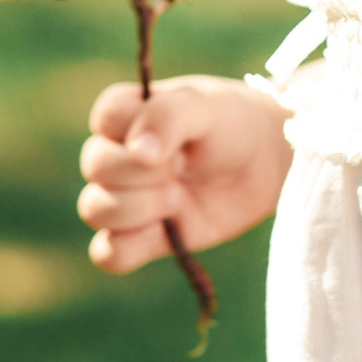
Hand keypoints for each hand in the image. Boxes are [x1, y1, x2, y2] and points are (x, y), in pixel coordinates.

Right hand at [77, 75, 293, 271]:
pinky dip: (126, 249)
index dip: (136, 133)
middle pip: (95, 167)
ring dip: (135, 209)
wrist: (267, 164)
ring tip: (177, 199)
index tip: (175, 138)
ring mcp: (128, 196)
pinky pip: (107, 254)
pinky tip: (162, 232)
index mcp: (127, 113)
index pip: (103, 118)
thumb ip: (168, 116)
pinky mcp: (142, 236)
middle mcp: (119, 153)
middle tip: (181, 168)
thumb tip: (137, 152)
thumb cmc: (231, 124)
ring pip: (94, 210)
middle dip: (140, 172)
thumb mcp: (205, 107)